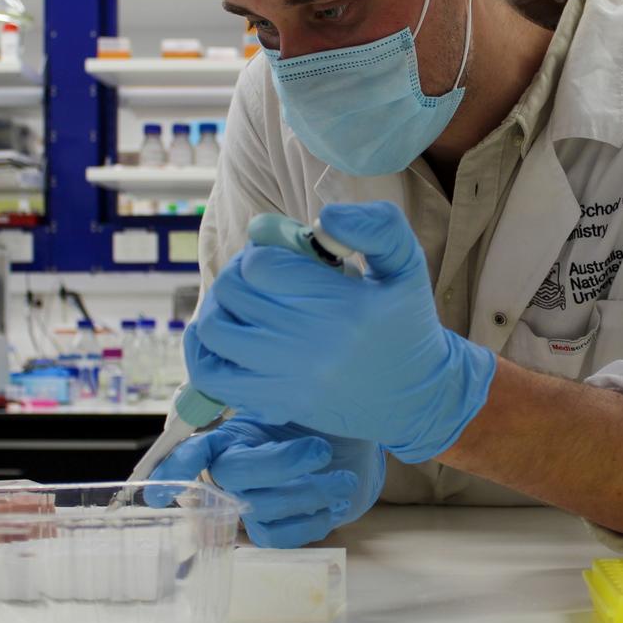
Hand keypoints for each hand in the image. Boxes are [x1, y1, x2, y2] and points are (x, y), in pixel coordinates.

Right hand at [149, 418, 384, 548]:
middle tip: (321, 450)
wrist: (351, 446)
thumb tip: (259, 385)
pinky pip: (279, 537)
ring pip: (261, 509)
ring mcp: (250, 502)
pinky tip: (335, 500)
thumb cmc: (318, 418)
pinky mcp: (272, 527)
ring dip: (310, 493)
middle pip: (233, 476)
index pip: (194, 450)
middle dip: (280, 464)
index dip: (177, 466)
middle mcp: (231, 472)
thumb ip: (275, 396)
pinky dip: (312, 520)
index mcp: (230, 437)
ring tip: (343, 478)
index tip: (165, 488)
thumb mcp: (298, 398)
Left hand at [186, 201, 497, 463]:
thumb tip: (324, 218)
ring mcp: (290, 379)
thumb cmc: (406, 323)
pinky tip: (226, 336)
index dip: (263, 249)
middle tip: (259, 274)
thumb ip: (377, 226)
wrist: (417, 396)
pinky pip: (212, 376)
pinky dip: (205, 352)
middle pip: (233, 292)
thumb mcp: (407, 264)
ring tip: (242, 303)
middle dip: (239, 272)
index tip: (280, 253)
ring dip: (219, 308)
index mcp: (344, 306)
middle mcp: (313, 346)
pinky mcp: (276, 404)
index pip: (263, 266)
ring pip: (215, 331)